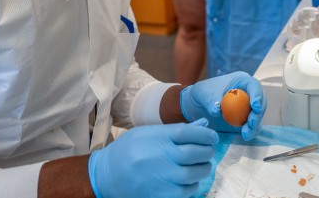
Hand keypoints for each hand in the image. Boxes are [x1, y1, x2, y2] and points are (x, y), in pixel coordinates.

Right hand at [88, 119, 217, 197]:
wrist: (107, 175)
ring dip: (203, 168)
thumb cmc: (129, 150)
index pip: (191, 132)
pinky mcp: (162, 195)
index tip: (212, 136)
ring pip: (195, 174)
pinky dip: (193, 184)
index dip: (206, 134)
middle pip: (196, 153)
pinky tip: (189, 179)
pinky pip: (188, 191)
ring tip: (201, 165)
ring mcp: (162, 178)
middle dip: (207, 151)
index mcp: (158, 138)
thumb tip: (202, 127)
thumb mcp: (148, 133)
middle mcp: (162, 157)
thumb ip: (175, 131)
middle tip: (208, 150)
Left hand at [180, 71, 265, 140]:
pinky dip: (250, 131)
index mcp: (241, 81)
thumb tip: (217, 110)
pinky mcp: (245, 120)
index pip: (254, 86)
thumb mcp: (204, 93)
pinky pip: (252, 126)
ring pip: (258, 116)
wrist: (198, 106)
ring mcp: (248, 108)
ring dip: (254, 126)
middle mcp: (248, 94)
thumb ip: (211, 100)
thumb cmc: (203, 93)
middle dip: (258, 114)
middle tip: (251, 123)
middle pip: (260, 102)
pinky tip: (246, 136)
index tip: (255, 106)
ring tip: (246, 134)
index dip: (257, 95)